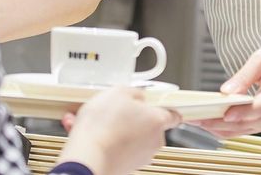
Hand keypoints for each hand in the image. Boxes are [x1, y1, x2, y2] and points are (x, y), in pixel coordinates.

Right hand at [57, 86, 181, 174]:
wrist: (87, 158)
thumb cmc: (103, 126)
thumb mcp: (118, 92)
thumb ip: (135, 92)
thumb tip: (138, 97)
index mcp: (157, 120)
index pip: (173, 115)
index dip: (164, 108)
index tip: (156, 105)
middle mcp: (154, 141)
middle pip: (151, 126)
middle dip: (136, 119)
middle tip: (118, 112)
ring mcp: (141, 157)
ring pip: (135, 139)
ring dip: (122, 131)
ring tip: (103, 126)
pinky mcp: (127, 167)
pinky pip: (123, 151)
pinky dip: (113, 144)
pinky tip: (99, 138)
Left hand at [196, 43, 260, 137]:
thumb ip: (244, 75)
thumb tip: (226, 91)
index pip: (260, 107)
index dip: (241, 112)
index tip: (224, 113)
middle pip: (249, 122)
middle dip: (222, 122)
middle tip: (199, 118)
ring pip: (246, 130)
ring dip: (223, 128)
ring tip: (201, 121)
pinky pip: (248, 129)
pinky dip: (230, 128)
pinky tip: (215, 124)